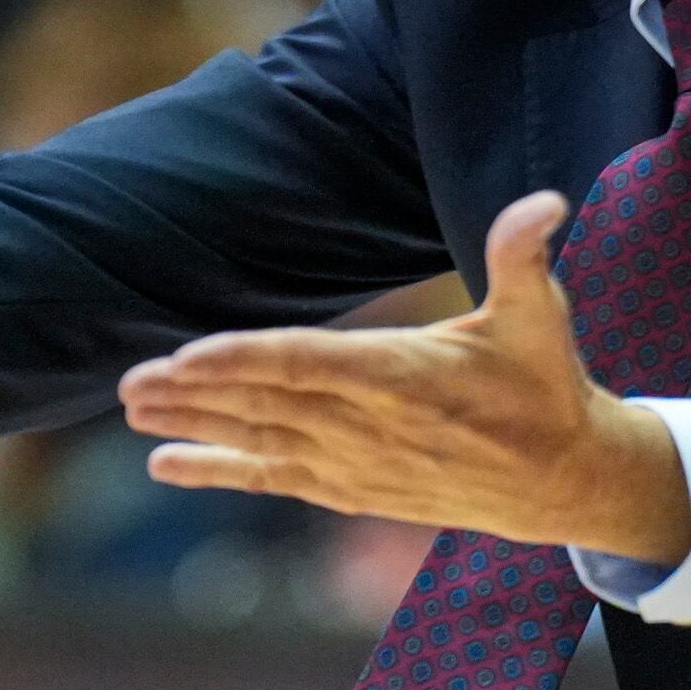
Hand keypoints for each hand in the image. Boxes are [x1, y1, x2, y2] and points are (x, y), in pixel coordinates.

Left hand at [117, 191, 690, 561]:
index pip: (309, 364)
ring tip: (134, 408)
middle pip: (267, 406)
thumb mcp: (541, 315)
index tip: (186, 356)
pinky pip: (272, 477)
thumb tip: (546, 201)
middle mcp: (371, 427)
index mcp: (404, 376)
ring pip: (259, 441)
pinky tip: (165, 464)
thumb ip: (524, 255)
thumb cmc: (544, 385)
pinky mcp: (351, 489)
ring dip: (194, 425)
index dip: (244, 360)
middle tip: (131, 382)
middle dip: (196, 393)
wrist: (560, 481)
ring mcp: (356, 465)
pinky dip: (218, 470)